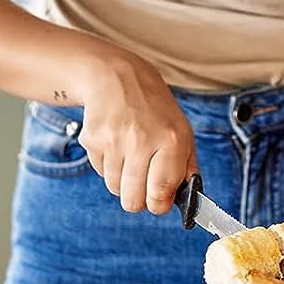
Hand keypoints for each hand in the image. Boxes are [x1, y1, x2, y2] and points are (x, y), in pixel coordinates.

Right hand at [76, 50, 196, 214]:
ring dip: (123, 181)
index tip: (159, 203)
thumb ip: (187, 168)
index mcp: (172, 140)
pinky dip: (109, 166)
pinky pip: (100, 172)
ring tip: (132, 157)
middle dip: (139, 199)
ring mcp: (114, 140)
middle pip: (133, 200)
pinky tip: (117, 145)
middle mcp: (142, 140)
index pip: (161, 192)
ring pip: (114, 189)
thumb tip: (191, 200)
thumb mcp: (183, 132)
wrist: (119, 78)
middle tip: (144, 185)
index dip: (159, 205)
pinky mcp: (92, 140)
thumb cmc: (156, 109)